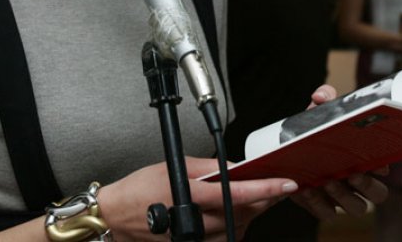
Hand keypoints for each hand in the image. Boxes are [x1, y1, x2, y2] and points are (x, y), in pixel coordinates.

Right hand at [97, 157, 297, 241]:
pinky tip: (233, 217)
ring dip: (250, 215)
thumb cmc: (139, 189)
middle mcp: (194, 220)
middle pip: (242, 212)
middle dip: (264, 200)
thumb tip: (237, 167)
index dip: (266, 188)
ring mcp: (193, 238)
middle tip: (275, 188)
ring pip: (236, 230)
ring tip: (254, 200)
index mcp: (190, 193)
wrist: (116, 217)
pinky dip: (233, 229)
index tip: (285, 184)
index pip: (238, 192)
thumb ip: (208, 166)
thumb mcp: (174, 166)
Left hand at [289, 85, 388, 219]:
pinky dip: (317, 204)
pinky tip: (305, 189)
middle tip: (352, 174)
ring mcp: (342, 196)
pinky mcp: (321, 206)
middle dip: (368, 186)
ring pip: (357, 208)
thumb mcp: (319, 111)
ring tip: (327, 181)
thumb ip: (324, 97)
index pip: (384, 167)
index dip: (382, 167)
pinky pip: (326, 213)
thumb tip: (322, 96)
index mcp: (364, 158)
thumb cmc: (313, 129)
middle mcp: (358, 180)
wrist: (288, 146)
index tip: (376, 163)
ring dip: (343, 197)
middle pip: (378, 194)